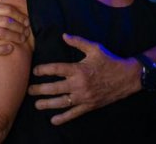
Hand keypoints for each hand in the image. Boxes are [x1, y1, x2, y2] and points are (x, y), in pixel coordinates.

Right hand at [0, 0, 29, 57]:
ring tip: (22, 39)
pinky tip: (11, 48)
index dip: (20, 16)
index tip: (27, 21)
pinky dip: (4, 49)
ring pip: (2, 33)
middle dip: (19, 27)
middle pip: (6, 21)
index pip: (7, 9)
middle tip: (26, 31)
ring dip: (15, 37)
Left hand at [27, 34, 141, 124]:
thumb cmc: (109, 60)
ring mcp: (84, 97)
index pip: (56, 69)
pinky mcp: (89, 105)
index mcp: (78, 69)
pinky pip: (74, 114)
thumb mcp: (95, 48)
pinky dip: (63, 118)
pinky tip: (53, 120)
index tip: (35, 71)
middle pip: (55, 88)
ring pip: (62, 102)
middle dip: (40, 89)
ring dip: (47, 104)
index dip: (43, 70)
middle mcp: (79, 84)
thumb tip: (63, 35)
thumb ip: (78, 42)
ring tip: (37, 104)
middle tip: (29, 90)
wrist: (127, 77)